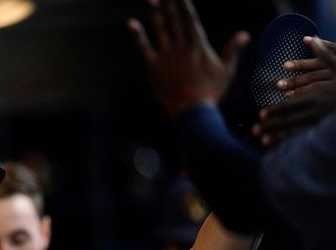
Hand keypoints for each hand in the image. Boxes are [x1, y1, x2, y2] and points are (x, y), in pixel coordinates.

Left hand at [128, 0, 250, 115]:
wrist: (193, 111)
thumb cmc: (211, 92)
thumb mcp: (227, 70)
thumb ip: (233, 50)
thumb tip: (245, 34)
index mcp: (198, 45)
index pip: (190, 18)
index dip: (184, 4)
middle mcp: (181, 46)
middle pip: (174, 19)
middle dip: (170, 2)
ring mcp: (166, 55)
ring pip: (160, 28)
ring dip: (155, 12)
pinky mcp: (153, 66)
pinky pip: (144, 47)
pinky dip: (138, 35)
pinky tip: (132, 23)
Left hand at [253, 37, 335, 146]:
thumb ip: (324, 53)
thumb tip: (308, 37)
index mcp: (321, 95)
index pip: (293, 103)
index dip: (276, 110)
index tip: (261, 114)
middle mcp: (320, 110)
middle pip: (291, 119)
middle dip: (271, 125)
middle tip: (254, 130)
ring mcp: (323, 122)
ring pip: (298, 131)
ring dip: (279, 137)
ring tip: (263, 142)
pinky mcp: (326, 129)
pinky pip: (307, 138)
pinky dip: (293, 142)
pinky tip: (281, 148)